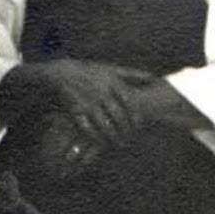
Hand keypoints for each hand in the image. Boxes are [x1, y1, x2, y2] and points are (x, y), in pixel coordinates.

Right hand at [1, 60, 156, 147]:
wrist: (59, 74)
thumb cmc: (89, 72)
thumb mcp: (110, 69)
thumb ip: (133, 74)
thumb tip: (154, 78)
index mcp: (112, 83)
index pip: (129, 103)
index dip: (135, 116)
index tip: (140, 126)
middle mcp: (101, 93)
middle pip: (118, 117)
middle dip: (125, 131)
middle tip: (129, 140)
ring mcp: (87, 103)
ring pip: (104, 125)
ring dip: (112, 137)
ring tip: (117, 144)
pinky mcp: (75, 111)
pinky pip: (87, 129)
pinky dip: (95, 138)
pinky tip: (100, 143)